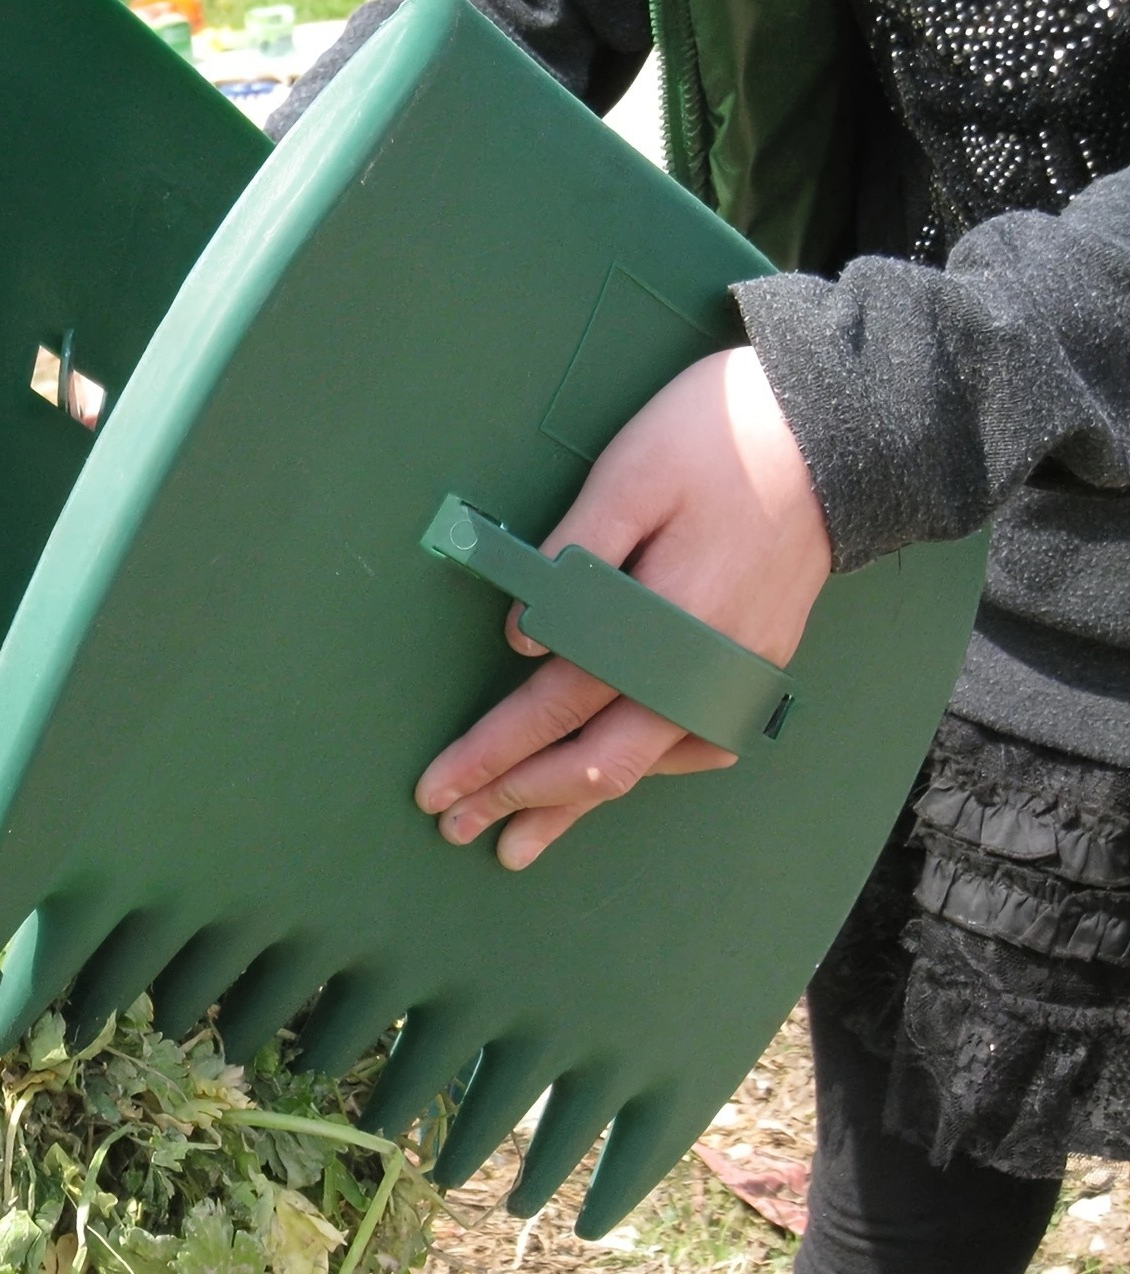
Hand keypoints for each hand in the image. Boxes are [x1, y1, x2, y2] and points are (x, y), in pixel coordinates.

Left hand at [415, 345, 832, 868]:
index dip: (491, 753)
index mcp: (663, 623)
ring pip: (646, 767)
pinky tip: (615, 782)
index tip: (437, 790)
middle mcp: (702, 670)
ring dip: (576, 804)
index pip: (557, 707)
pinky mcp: (757, 669)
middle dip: (520, 799)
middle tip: (456, 829)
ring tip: (522, 839)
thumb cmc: (717, 439)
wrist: (837, 434)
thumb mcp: (628, 475)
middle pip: (598, 762)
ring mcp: (736, 678)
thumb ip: (572, 556)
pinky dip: (645, 770)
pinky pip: (693, 745)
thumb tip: (522, 638)